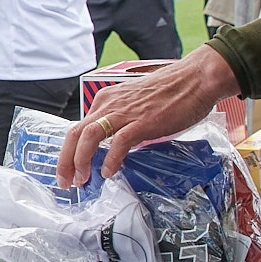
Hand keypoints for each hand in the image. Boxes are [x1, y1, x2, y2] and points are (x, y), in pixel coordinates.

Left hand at [57, 45, 237, 185]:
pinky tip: (110, 172)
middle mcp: (110, 104)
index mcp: (106, 100)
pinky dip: (110, 160)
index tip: (70, 170)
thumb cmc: (171, 92)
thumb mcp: (135, 105)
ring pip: (88, 137)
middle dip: (65, 161)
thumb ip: (122, 121)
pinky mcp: (142, 122)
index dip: (69, 152)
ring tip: (82, 180)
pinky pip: (118, 143)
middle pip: (74, 133)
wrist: (195, 79)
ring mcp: (125, 113)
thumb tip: (114, 145)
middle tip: (65, 182)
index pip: (78, 128)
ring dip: (80, 161)